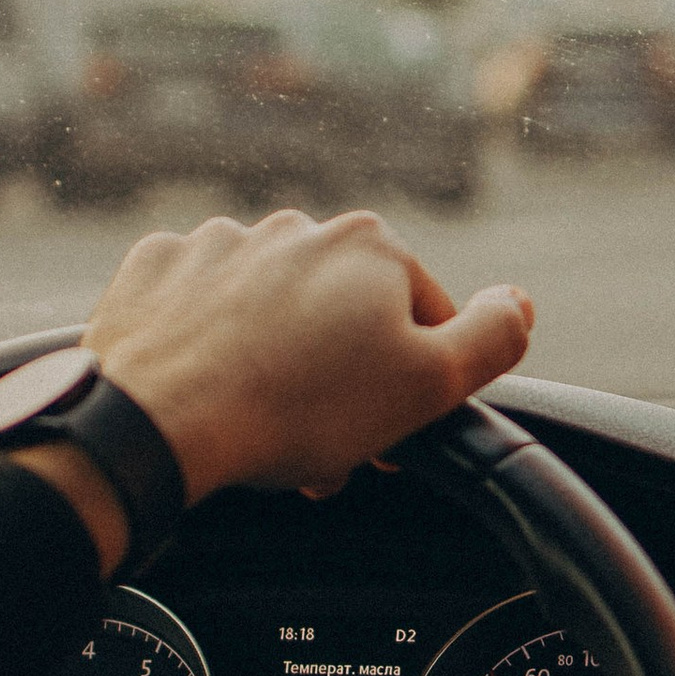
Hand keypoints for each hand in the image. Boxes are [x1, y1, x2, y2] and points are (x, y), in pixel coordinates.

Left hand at [83, 210, 533, 506]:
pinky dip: (205, 346)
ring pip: (268, 313)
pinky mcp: (156, 270)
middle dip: (340, 380)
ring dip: (274, 363)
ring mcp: (218, 243)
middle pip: (341, 316)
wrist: (156, 419)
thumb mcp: (430, 385)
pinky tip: (205, 392)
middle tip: (322, 448)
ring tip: (260, 429)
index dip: (413, 386)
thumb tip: (518, 301)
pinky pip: (196, 310)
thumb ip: (493, 338)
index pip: (422, 320)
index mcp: (371, 246)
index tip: (386, 435)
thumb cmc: (298, 408)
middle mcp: (295, 227)